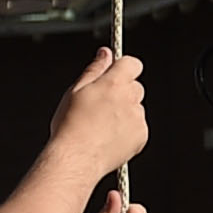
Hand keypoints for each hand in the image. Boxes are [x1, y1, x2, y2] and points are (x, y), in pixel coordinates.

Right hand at [47, 46, 151, 177]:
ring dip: (125, 111)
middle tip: (101, 104)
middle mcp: (130, 99)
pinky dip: (129, 129)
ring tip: (102, 124)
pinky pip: (139, 126)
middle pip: (135, 86)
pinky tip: (110, 136)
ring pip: (136, 107)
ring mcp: (138, 118)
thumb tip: (105, 54)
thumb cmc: (71, 125)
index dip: (123, 67)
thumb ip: (95, 69)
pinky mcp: (142, 135)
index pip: (132, 63)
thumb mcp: (76, 90)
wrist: (77, 157)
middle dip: (122, 91)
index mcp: (114, 83)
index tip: (115, 73)